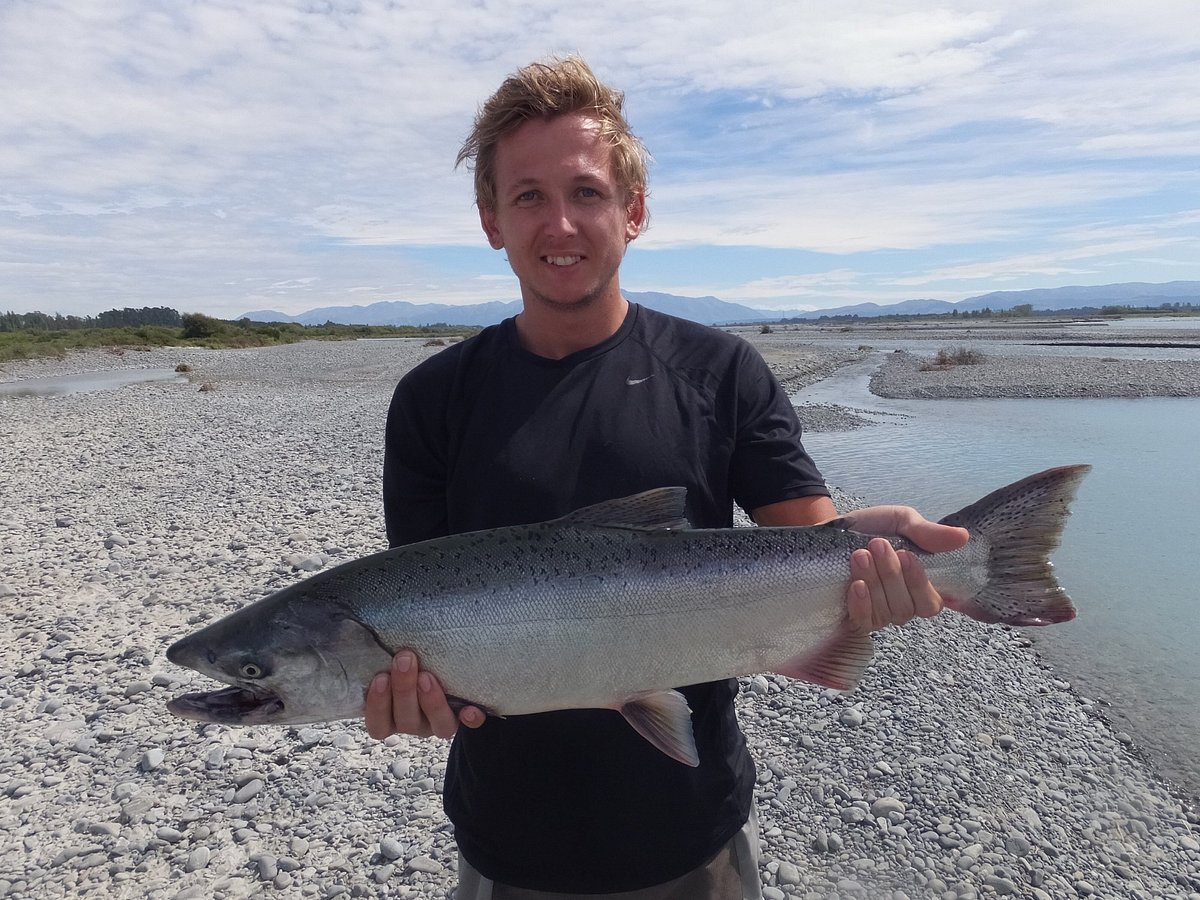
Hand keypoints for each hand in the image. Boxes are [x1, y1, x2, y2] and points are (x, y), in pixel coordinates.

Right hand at [363, 650, 484, 740]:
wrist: (440, 665)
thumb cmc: (407, 658)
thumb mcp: (386, 657)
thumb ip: (375, 651)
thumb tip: (352, 623)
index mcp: (390, 716)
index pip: (378, 724)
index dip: (377, 705)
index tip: (379, 677)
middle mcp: (413, 722)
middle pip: (406, 720)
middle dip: (404, 689)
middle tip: (405, 658)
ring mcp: (437, 722)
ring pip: (436, 725)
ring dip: (431, 701)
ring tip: (428, 675)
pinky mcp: (461, 717)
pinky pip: (467, 724)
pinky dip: (470, 717)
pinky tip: (471, 708)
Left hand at [836, 506, 968, 630]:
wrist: (830, 531)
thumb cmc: (871, 528)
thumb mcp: (901, 521)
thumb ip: (928, 533)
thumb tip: (963, 537)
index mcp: (920, 585)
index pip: (933, 603)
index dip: (923, 585)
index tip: (908, 556)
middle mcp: (904, 605)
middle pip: (909, 607)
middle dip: (892, 574)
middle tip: (878, 544)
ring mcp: (880, 614)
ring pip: (887, 612)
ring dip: (875, 582)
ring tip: (860, 554)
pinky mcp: (856, 617)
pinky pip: (865, 622)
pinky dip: (862, 604)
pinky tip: (856, 585)